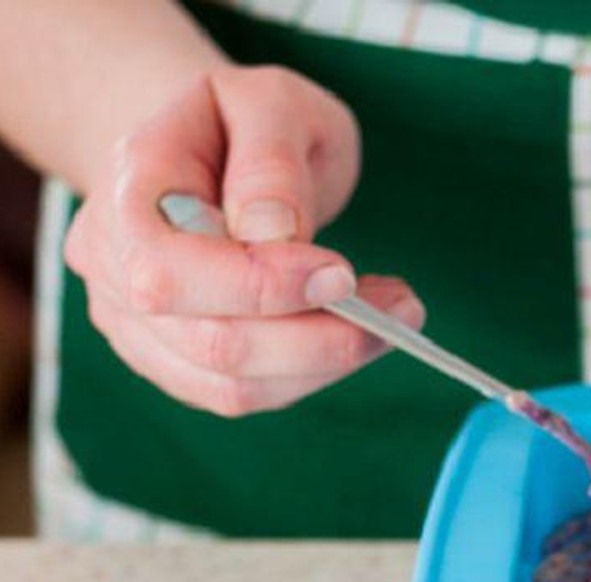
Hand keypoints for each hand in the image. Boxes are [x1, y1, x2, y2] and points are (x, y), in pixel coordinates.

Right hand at [64, 64, 424, 417]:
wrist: (206, 152)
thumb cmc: (240, 122)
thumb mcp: (267, 102)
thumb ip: (269, 158)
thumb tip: (277, 232)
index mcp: (125, 194)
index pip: (173, 270)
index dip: (262, 285)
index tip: (345, 274)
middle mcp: (113, 268)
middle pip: (211, 341)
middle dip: (319, 337)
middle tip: (403, 308)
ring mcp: (137, 325)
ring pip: (232, 385)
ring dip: (327, 362)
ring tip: (393, 320)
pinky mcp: (175, 363)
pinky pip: (244, 395)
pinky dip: (311, 375)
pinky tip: (352, 337)